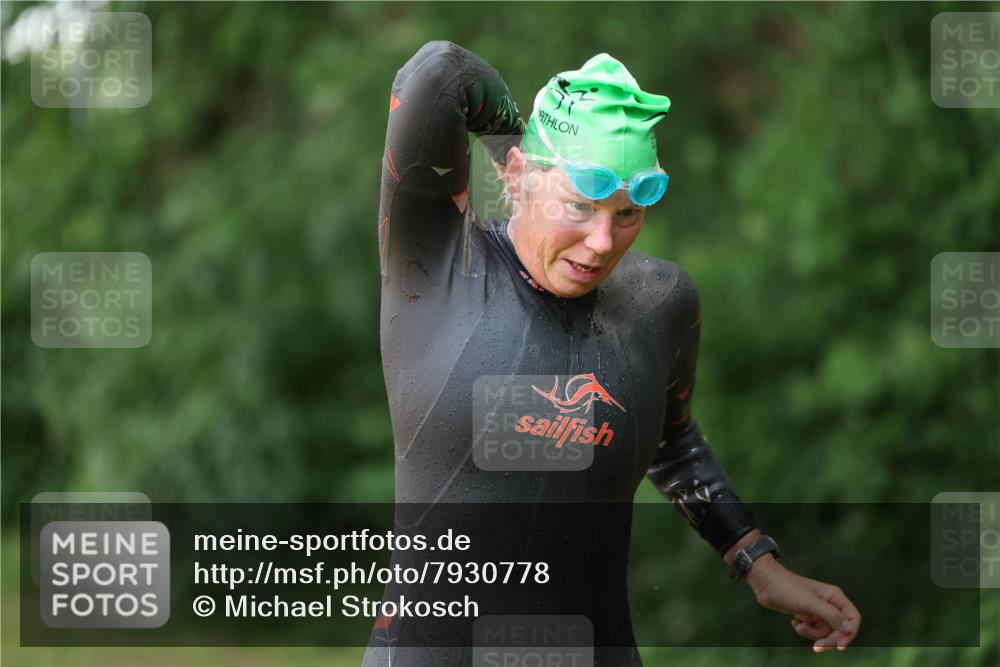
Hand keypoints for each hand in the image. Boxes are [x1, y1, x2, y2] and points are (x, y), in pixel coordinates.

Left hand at [745, 556, 861, 651]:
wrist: (766, 584)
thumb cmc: (787, 589)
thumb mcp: (810, 603)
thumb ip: (831, 615)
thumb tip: (849, 628)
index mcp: (835, 597)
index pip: (853, 619)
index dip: (848, 634)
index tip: (839, 647)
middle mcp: (830, 603)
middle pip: (839, 629)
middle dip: (827, 639)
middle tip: (816, 648)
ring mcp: (818, 610)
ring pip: (825, 632)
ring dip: (812, 633)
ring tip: (798, 625)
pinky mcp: (807, 614)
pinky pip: (813, 630)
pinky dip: (804, 630)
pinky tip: (794, 622)